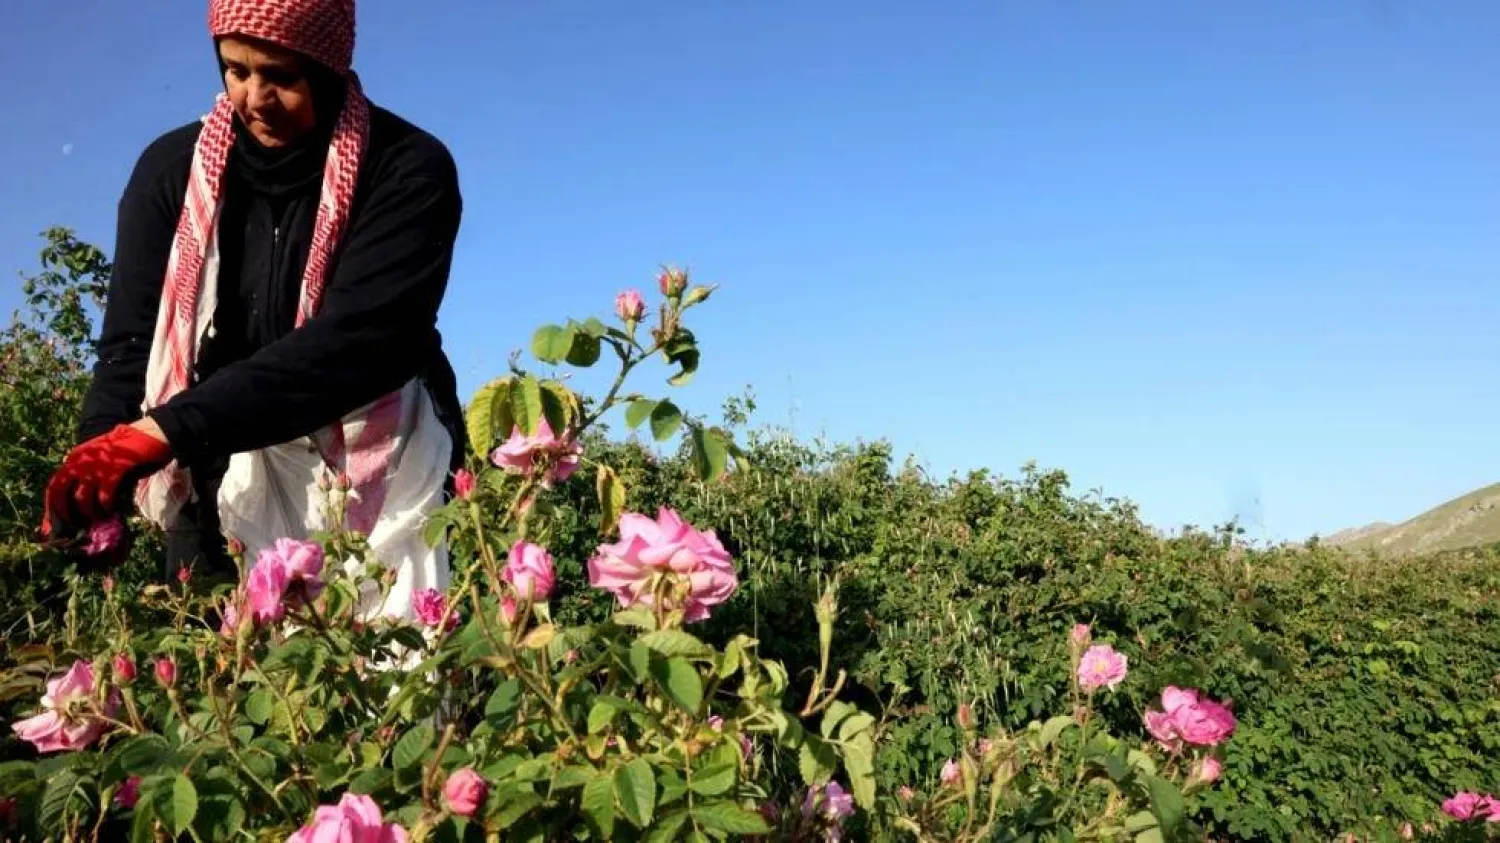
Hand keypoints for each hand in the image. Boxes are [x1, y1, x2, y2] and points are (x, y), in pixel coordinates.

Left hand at [41, 422, 172, 538]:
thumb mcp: (103, 460)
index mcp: (76, 457)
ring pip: (81, 496)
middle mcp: (81, 460)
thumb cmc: (130, 449)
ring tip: (98, 518)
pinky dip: (106, 506)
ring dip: (88, 512)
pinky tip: (111, 510)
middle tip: (74, 525)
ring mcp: (97, 464)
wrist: (154, 432)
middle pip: (60, 491)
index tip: (56, 523)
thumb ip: (91, 474)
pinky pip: (105, 494)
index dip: (53, 506)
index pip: (55, 484)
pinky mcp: (116, 468)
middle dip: (64, 512)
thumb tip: (83, 503)